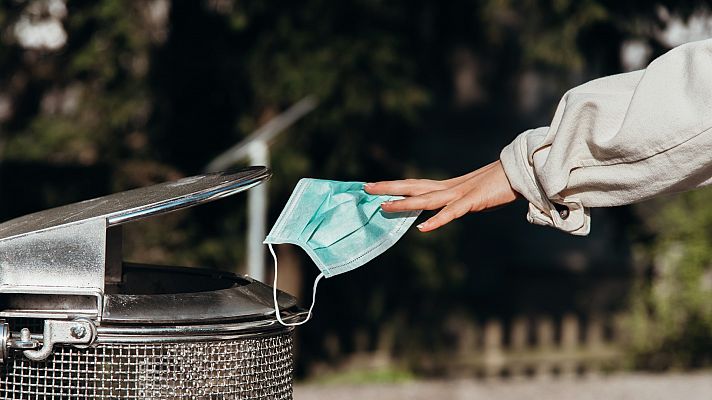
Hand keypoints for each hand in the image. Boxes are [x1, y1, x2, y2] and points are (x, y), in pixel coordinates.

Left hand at [364, 160, 518, 231]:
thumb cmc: (500, 184)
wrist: (522, 171)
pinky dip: (437, 220)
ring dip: (404, 204)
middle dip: (388, 188)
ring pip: (426, 199)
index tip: (374, 186)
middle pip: (413, 187)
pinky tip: (423, 228)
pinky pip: (452, 213)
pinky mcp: (474, 201)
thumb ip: (458, 202)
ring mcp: (460, 194)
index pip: (414, 184)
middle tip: (365, 187)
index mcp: (448, 186)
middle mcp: (449, 188)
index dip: (394, 185)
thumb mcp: (474, 194)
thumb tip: (447, 209)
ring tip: (383, 207)